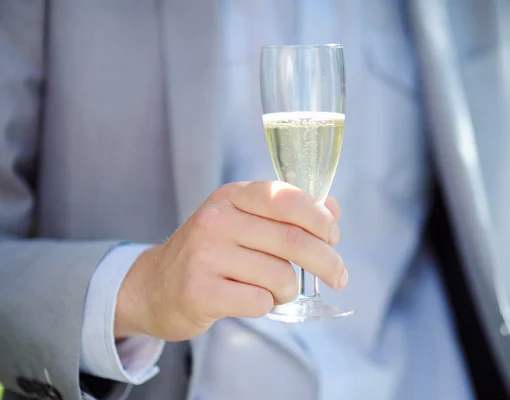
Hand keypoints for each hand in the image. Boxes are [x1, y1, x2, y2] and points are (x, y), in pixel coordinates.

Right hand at [114, 181, 345, 340]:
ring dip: (289, 290)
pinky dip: (266, 305)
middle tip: (339, 276)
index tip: (334, 236)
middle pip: (293, 241)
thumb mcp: (243, 222)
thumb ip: (288, 214)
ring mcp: (205, 255)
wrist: (153, 286)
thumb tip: (333, 209)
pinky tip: (250, 300)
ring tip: (274, 290)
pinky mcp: (200, 291)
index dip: (320, 218)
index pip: (286, 198)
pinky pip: (260, 302)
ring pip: (280, 276)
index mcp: (232, 196)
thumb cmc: (210, 253)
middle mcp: (216, 220)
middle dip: (327, 262)